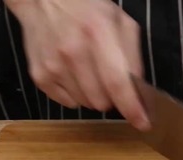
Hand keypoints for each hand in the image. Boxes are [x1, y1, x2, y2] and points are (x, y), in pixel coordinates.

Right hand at [6, 0, 149, 129]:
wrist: (42, 0)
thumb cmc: (88, 10)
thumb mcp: (121, 22)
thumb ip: (134, 57)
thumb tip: (141, 93)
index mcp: (98, 34)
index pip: (117, 82)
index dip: (132, 108)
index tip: (143, 123)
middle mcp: (73, 52)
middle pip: (103, 101)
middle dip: (113, 98)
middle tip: (111, 80)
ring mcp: (53, 66)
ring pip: (86, 104)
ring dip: (94, 96)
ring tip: (90, 72)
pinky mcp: (39, 76)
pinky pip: (68, 103)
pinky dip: (76, 94)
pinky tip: (74, 74)